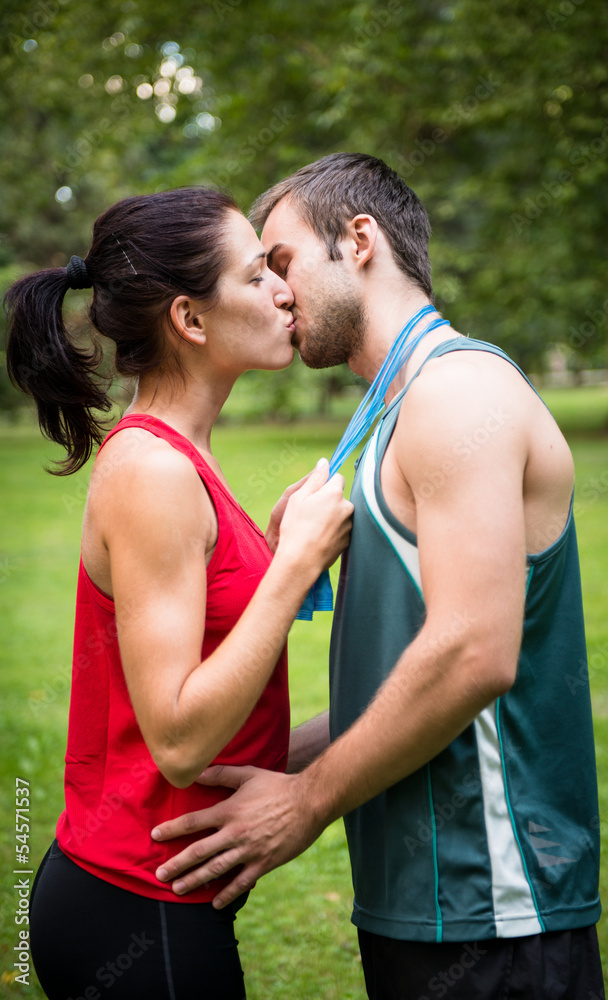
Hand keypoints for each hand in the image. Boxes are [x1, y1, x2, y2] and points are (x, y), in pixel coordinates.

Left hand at [151, 765, 322, 907]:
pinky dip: (227, 894)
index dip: (172, 829)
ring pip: (215, 870)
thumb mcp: (248, 775)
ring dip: (194, 881)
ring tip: (177, 889)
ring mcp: (249, 850)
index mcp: (229, 811)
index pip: (193, 822)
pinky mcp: (264, 863)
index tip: (155, 836)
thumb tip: (196, 772)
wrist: (309, 802)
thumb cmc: (278, 785)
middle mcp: (235, 833)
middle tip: (159, 876)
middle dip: (177, 864)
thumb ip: (221, 775)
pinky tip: (215, 904)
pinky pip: (241, 883)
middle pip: (198, 852)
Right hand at [274, 458, 352, 575]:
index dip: (325, 484)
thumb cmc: (296, 527)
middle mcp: (347, 507)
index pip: (337, 477)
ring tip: (314, 528)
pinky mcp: (349, 540)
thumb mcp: (299, 497)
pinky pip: (342, 529)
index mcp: (335, 493)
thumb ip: (315, 478)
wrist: (301, 560)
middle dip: (329, 501)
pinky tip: (319, 538)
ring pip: (341, 513)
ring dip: (332, 516)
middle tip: (311, 512)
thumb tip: (325, 462)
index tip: (315, 493)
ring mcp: (350, 525)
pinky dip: (333, 531)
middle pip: (340, 497)